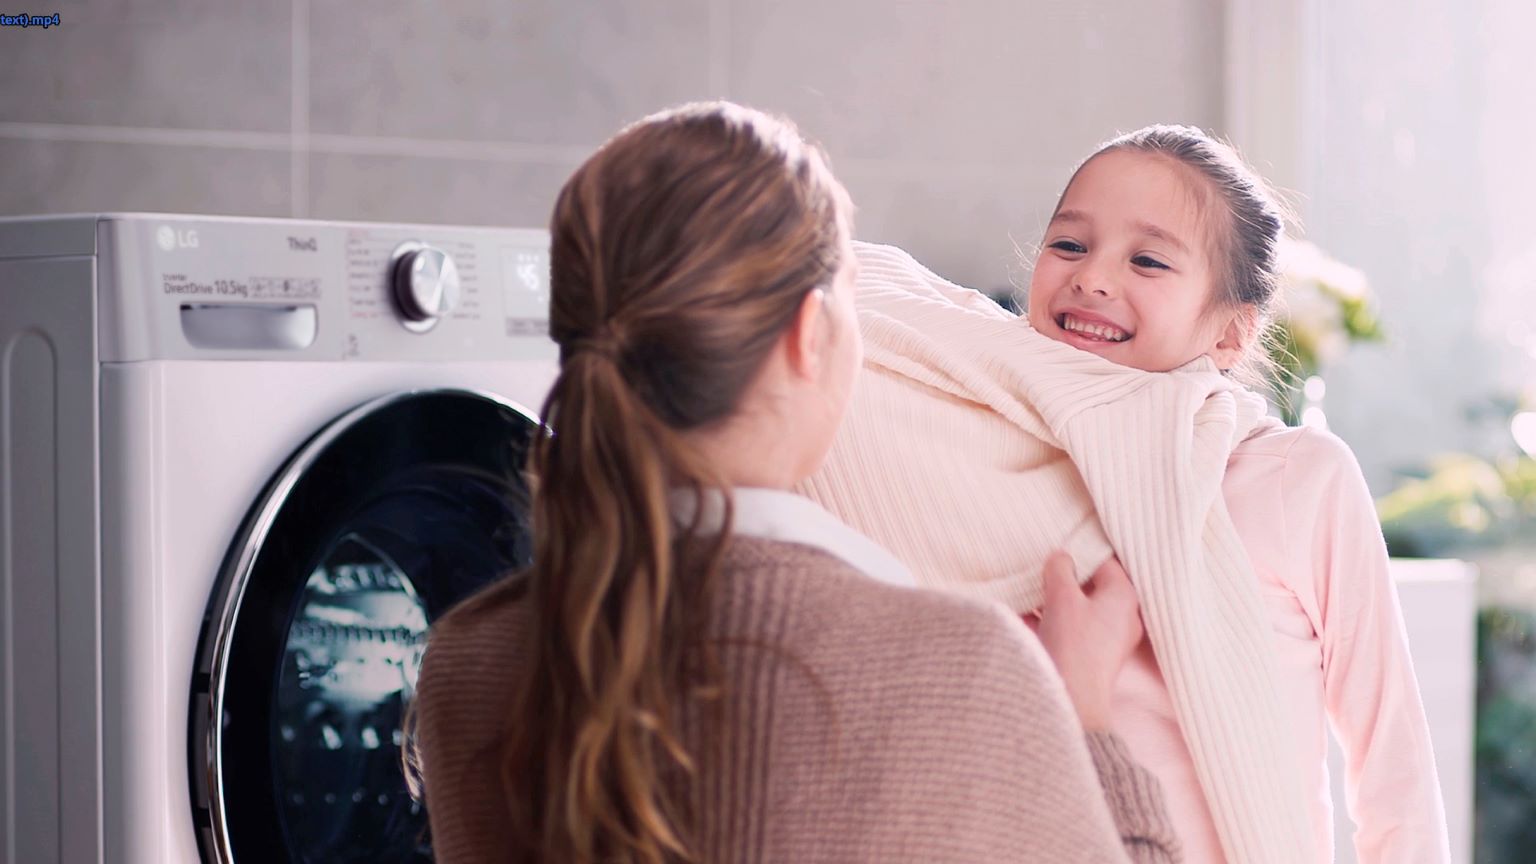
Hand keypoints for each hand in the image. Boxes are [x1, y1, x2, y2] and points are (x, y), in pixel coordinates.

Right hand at [1030, 552, 1143, 730]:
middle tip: (1039, 573)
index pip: (1104, 563)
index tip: (1055, 553)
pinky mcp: (1093, 657)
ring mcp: (1109, 639)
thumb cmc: (1072, 644)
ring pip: (1080, 609)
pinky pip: (1073, 630)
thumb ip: (1060, 569)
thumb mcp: (1061, 596)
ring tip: (1028, 594)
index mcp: (1124, 596)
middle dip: (1063, 580)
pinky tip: (1026, 618)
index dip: (1078, 555)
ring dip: (1054, 601)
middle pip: (1091, 587)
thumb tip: (1060, 557)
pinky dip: (1052, 621)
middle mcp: (1124, 617)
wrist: (1073, 699)